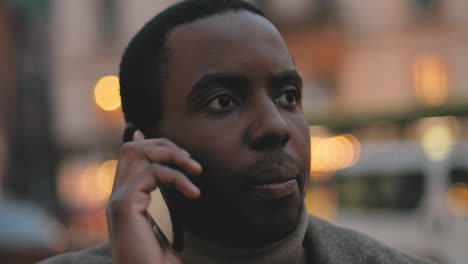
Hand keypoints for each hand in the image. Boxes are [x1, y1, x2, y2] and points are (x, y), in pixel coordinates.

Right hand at [106, 131, 201, 263]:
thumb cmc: (157, 261)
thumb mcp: (163, 225)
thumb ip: (162, 202)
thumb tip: (166, 180)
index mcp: (124, 199)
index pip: (129, 158)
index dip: (150, 143)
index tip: (178, 149)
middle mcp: (116, 196)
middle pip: (132, 149)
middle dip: (164, 145)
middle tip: (191, 161)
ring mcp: (117, 200)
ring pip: (139, 153)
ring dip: (173, 155)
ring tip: (197, 170)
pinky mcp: (124, 205)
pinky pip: (152, 172)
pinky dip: (177, 177)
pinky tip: (193, 193)